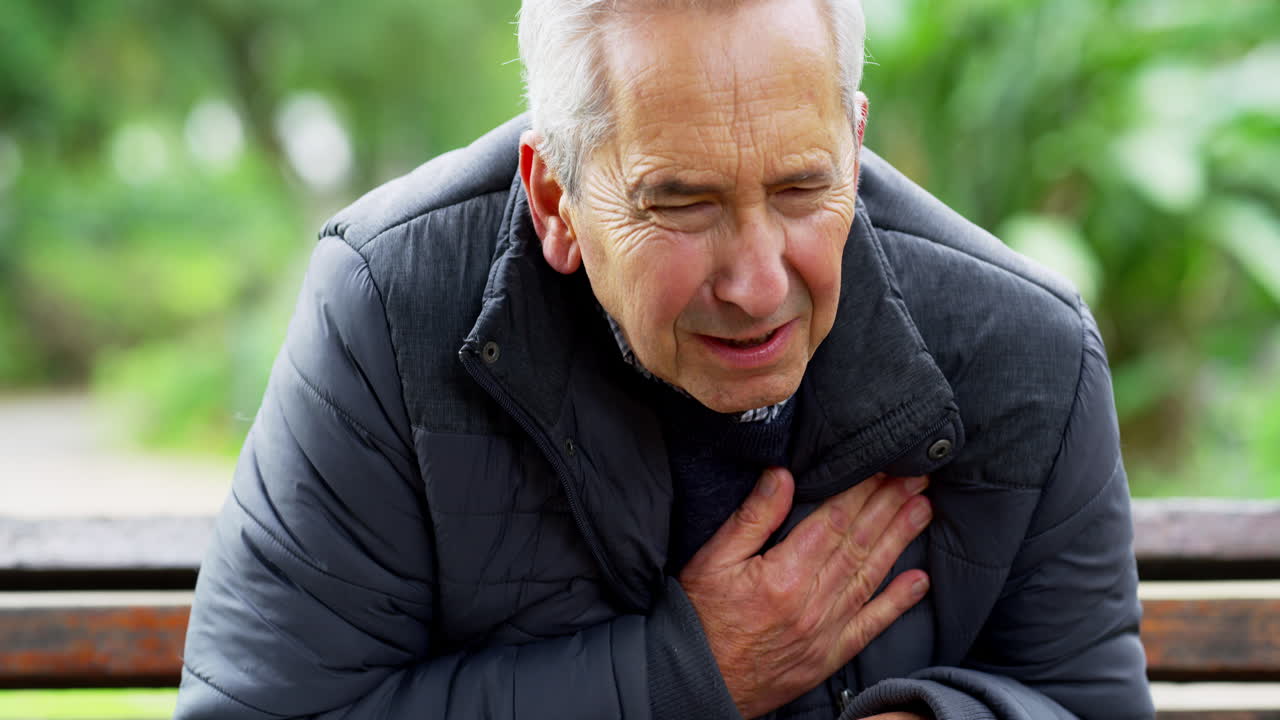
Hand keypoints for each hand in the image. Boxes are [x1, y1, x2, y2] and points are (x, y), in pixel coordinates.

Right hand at [679, 467, 931, 718]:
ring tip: (923, 509)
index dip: (862, 490)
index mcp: (783, 574)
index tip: (885, 465)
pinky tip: (920, 582)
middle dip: (891, 505)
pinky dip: (898, 603)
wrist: (695, 683)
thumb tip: (781, 475)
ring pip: (871, 576)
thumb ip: (752, 518)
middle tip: (918, 475)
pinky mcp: (829, 655)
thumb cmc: (699, 618)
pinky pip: (871, 625)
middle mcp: (812, 602)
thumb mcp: (711, 560)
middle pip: (859, 543)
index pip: (834, 520)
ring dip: (901, 540)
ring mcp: (825, 631)